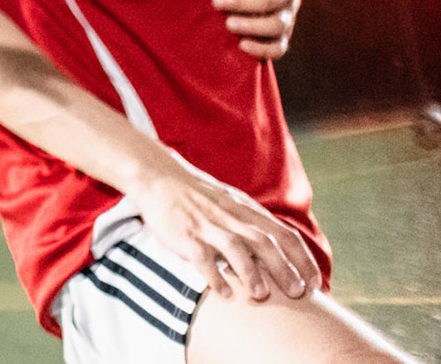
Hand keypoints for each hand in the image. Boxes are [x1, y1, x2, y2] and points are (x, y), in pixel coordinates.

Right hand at [136, 154, 316, 301]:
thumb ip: (255, 224)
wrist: (158, 177)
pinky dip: (214, 275)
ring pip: (235, 247)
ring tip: (261, 294)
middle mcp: (231, 217)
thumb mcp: (233, 203)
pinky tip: (224, 292)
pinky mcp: (185, 234)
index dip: (303, 259)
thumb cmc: (199, 197)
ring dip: (251, 272)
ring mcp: (207, 225)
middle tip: (297, 293)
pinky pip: (202, 256)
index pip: (284, 234)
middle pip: (264, 242)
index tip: (314, 283)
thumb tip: (283, 253)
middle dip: (284, 269)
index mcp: (247, 210)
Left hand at [208, 0, 299, 59]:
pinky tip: (242, 46)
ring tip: (228, 24)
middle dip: (240, 2)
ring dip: (252, 26)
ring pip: (276, 25)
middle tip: (215, 2)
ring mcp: (287, 15)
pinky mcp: (283, 35)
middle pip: (267, 0)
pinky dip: (263, 49)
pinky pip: (279, 47)